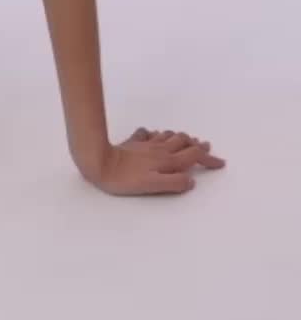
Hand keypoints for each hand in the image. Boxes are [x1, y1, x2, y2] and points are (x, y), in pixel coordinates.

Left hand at [87, 126, 225, 195]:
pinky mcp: (133, 142)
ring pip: (169, 136)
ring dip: (181, 138)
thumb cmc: (126, 179)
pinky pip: (149, 134)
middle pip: (184, 142)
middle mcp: (160, 149)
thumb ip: (174, 182)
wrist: (99, 162)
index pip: (194, 156)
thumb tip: (192, 180)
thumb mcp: (152, 185)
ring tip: (187, 140)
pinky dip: (157, 135)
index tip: (220, 163)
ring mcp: (146, 144)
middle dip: (197, 145)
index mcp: (167, 160)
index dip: (208, 159)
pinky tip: (156, 136)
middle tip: (206, 148)